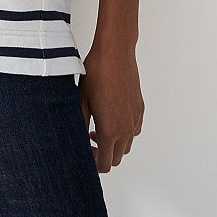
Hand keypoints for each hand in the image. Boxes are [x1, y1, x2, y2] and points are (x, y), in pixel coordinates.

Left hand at [79, 45, 143, 172]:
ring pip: (126, 146)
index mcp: (110, 130)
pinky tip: (111, 117)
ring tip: (97, 128)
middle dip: (102, 155)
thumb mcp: (81, 99)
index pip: (105, 164)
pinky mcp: (140, 109)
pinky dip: (123, 132)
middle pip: (116, 159)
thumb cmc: (96, 73)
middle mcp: (126, 129)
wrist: (115, 52)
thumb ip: (79, 124)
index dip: (92, 163)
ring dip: (113, 144)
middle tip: (87, 141)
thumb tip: (76, 140)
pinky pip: (134, 131)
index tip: (83, 153)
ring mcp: (135, 119)